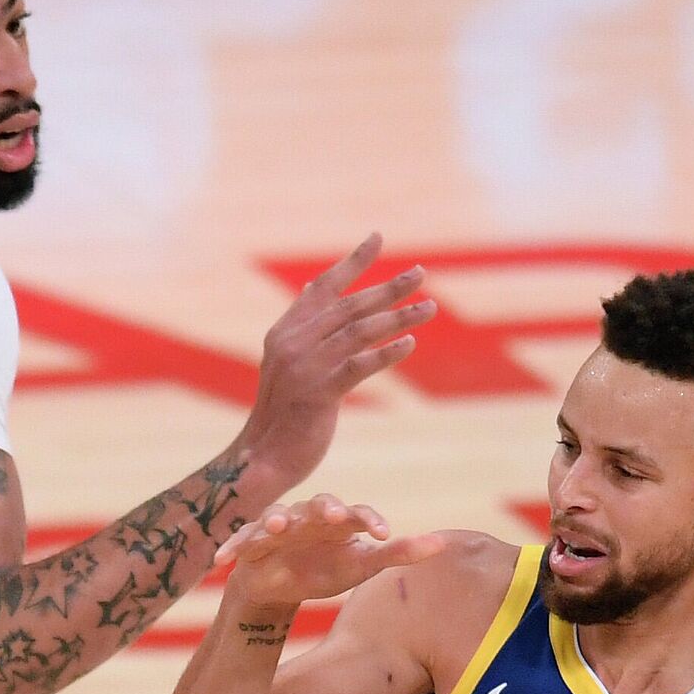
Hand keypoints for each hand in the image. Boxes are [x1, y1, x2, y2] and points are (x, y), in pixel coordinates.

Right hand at [216, 494, 444, 608]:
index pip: (357, 512)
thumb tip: (442, 545)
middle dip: (323, 507)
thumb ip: (398, 555)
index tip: (384, 534)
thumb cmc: (323, 569)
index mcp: (338, 521)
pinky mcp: (250, 542)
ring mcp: (277, 527)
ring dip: (276, 519)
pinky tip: (224, 560)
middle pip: (317, 503)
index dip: (370, 519)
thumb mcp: (361, 567)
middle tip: (333, 515)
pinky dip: (233, 547)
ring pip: (276, 515)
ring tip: (277, 527)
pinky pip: (240, 541)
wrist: (278, 585)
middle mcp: (308, 517)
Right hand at [235, 234, 434, 488]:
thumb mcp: (290, 364)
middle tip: (420, 273)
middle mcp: (292, 343)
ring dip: (397, 317)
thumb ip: (307, 330)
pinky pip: (359, 365)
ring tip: (429, 308)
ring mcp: (304, 367)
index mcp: (285, 333)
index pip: (322, 288)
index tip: (377, 238)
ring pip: (358, 331)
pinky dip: (386, 353)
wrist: (264, 456)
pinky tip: (410, 343)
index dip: (351, 263)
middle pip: (348, 306)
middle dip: (387, 287)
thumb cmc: (284, 413)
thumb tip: (320, 289)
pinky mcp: (318, 393)